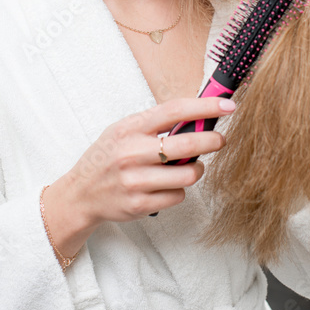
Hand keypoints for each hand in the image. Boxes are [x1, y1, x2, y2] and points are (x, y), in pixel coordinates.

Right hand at [43, 97, 232, 256]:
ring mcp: (135, 181)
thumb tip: (198, 116)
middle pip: (187, 145)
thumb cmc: (109, 157)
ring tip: (190, 167)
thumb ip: (156, 124)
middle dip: (212, 141)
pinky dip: (179, 189)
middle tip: (220, 140)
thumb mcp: (124, 130)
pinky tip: (168, 185)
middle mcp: (131, 153)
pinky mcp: (139, 204)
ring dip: (197, 170)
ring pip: (188, 174)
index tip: (228, 105)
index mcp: (130, 128)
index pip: (174, 111)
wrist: (81, 193)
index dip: (205, 107)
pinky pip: (178, 196)